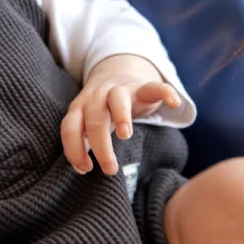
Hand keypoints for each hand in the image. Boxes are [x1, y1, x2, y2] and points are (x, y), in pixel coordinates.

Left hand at [60, 54, 180, 175]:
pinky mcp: (142, 87)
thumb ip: (83, 142)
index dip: (74, 149)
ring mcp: (120, 89)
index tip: (86, 168)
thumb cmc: (101, 109)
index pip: (70, 127)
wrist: (116, 74)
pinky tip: (173, 103)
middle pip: (95, 119)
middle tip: (110, 169)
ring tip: (125, 136)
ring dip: (120, 116)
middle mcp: (97, 96)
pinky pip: (154, 87)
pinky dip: (165, 92)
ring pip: (117, 99)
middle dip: (100, 146)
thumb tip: (81, 168)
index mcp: (80, 107)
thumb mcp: (87, 122)